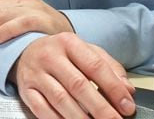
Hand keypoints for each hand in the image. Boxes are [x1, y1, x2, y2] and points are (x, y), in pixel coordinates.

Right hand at [12, 33, 134, 118]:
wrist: (26, 51)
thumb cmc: (62, 54)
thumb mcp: (86, 52)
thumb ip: (109, 68)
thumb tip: (127, 90)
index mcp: (68, 43)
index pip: (95, 66)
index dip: (113, 88)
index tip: (126, 106)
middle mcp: (50, 56)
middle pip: (78, 85)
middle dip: (100, 108)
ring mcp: (35, 74)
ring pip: (60, 100)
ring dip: (81, 118)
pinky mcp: (26, 90)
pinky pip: (42, 109)